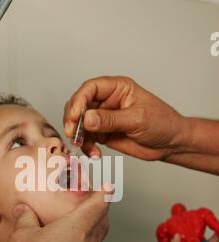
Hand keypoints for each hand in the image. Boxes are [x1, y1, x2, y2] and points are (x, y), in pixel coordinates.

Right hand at [2, 187, 109, 241]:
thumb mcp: (21, 239)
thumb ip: (25, 220)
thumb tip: (24, 210)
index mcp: (77, 228)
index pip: (99, 205)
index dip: (105, 193)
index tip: (109, 186)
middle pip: (102, 224)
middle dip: (100, 213)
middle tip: (93, 206)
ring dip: (92, 233)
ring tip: (77, 231)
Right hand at [64, 76, 187, 160]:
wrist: (170, 144)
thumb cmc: (162, 123)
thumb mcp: (137, 119)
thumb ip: (111, 119)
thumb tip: (87, 119)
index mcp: (117, 88)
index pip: (90, 88)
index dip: (79, 101)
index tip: (75, 117)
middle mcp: (107, 100)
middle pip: (79, 104)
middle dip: (72, 120)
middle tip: (73, 134)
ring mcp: (103, 117)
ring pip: (79, 123)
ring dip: (77, 135)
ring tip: (83, 146)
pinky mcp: (102, 133)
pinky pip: (86, 138)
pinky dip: (86, 147)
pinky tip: (94, 153)